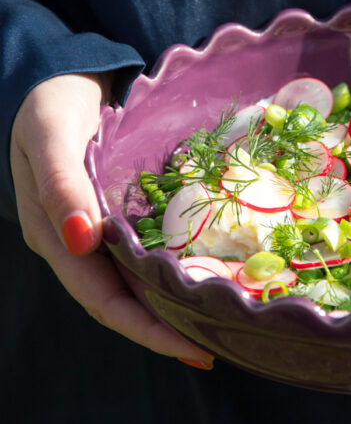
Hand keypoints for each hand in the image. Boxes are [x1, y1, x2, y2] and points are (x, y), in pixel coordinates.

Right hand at [10, 73, 213, 367]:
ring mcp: (100, 231)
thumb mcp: (50, 134)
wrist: (61, 75)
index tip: (196, 348)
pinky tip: (210, 273)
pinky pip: (148, 253)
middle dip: (171, 329)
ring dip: (176, 305)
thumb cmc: (51, 104)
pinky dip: (176, 269)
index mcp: (56, 236)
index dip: (148, 330)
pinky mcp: (120, 214)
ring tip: (224, 320)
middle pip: (126, 302)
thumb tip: (80, 239)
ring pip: (139, 282)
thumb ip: (60, 183)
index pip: (105, 300)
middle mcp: (79, 243)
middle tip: (226, 341)